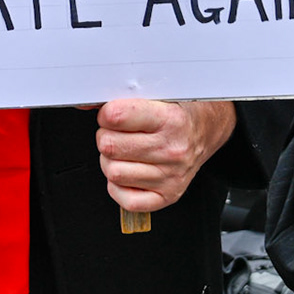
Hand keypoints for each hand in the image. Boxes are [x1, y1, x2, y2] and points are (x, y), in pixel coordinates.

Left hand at [94, 99, 235, 212]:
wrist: (207, 130)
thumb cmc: (179, 112)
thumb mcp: (157, 95)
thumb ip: (122, 98)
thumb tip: (85, 105)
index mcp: (171, 120)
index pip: (117, 117)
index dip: (106, 114)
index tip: (110, 114)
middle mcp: (172, 150)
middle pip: (109, 146)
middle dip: (106, 136)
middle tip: (117, 133)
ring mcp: (170, 176)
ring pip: (113, 172)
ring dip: (111, 161)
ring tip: (124, 152)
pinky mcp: (167, 196)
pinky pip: (125, 199)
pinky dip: (119, 187)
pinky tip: (129, 171)